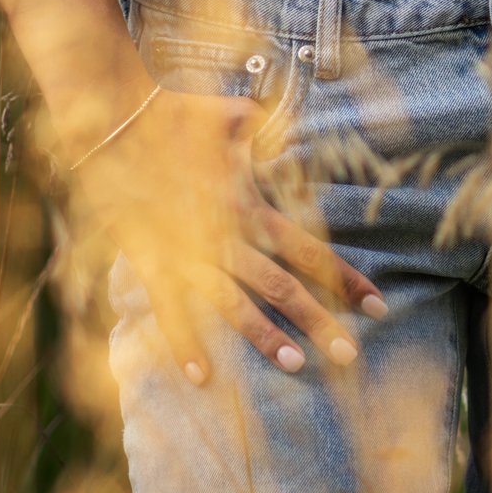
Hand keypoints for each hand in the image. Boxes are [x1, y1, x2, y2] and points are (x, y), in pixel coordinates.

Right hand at [78, 82, 386, 386]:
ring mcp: (190, 252)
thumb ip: (265, 127)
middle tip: (350, 355)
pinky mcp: (153, 262)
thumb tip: (283, 125)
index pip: (309, 248)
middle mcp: (228, 235)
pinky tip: (201, 377)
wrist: (115, 122)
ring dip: (265, 336)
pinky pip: (171, 310)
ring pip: (235, 303)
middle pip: (282, 284)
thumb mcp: (233, 115)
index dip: (344, 278)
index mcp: (251, 204)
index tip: (376, 305)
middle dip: (318, 319)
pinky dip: (184, 343)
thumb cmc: (175, 115)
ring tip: (296, 366)